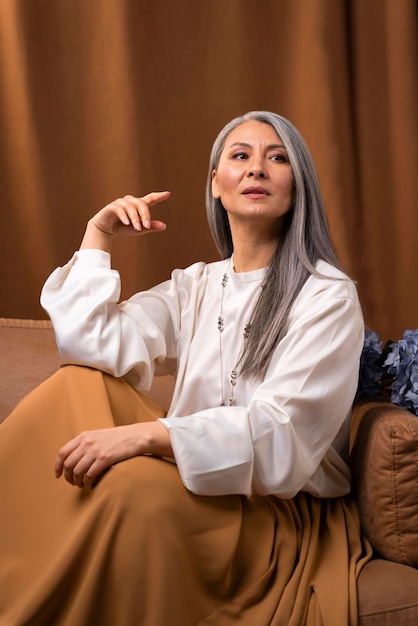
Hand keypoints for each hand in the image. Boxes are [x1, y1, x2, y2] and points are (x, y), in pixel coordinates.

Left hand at [55, 421, 171, 486]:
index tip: (58, 475)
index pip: (62, 453)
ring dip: (77, 481)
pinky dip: (88, 481)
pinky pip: (90, 474)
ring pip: (77, 471)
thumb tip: (71, 459)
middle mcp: (87, 442)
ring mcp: (96, 450)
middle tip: (72, 483)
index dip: (57, 466)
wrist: (135, 436)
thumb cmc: (117, 438)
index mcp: (83, 436)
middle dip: (68, 477)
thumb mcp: (97, 435)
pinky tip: (91, 482)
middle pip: (68, 464)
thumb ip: (84, 444)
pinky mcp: (105, 458)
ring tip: (82, 484)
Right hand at [80, 191, 170, 250]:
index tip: (168, 194)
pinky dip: (124, 216)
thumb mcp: (138, 229)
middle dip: (145, 215)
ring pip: (131, 207)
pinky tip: (127, 223)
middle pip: (141, 203)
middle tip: (147, 226)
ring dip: (135, 218)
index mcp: (137, 206)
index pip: (150, 199)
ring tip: (138, 228)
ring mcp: (120, 203)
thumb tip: (164, 226)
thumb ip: (150, 227)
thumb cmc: (122, 228)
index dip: (159, 196)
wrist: (105, 230)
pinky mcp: (111, 207)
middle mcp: (130, 202)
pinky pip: (119, 209)